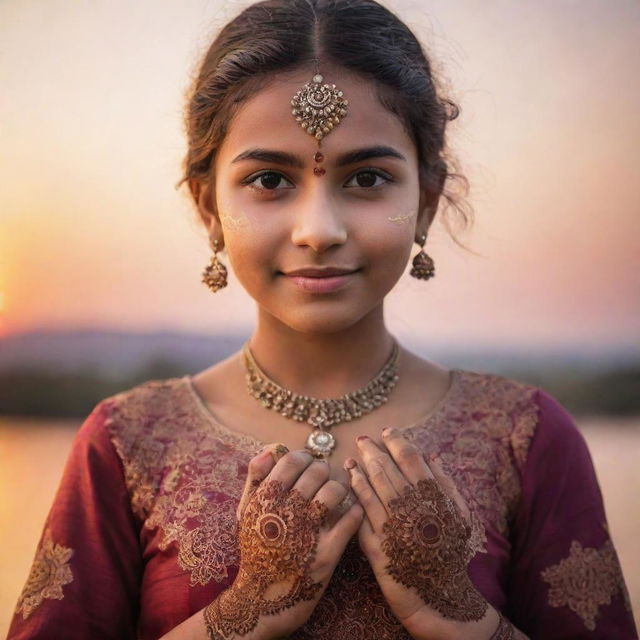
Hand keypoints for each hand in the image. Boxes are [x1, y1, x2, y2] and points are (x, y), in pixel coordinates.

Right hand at [204, 444, 363, 639]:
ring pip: (336, 491)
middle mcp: (286, 512)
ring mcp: (308, 533)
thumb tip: (270, 449)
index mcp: (266, 499)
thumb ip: (257, 477)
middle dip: (324, 472)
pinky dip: (354, 511)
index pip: (293, 459)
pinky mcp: (327, 554)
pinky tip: (349, 514)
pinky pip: (351, 519)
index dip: (305, 458)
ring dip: (340, 490)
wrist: (262, 599)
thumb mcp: (247, 511)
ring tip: (336, 497)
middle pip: (318, 471)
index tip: (308, 467)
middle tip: (324, 481)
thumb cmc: (257, 549)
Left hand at [345, 428, 489, 636]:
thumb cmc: (450, 554)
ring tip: (352, 458)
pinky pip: (361, 515)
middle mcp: (413, 509)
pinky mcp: (377, 547)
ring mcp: (393, 527)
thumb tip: (433, 454)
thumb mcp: (459, 516)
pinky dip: (354, 495)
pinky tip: (349, 484)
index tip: (388, 432)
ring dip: (360, 469)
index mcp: (433, 498)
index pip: (411, 458)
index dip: (397, 441)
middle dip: (373, 451)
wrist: (440, 598)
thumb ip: (446, 484)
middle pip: (387, 469)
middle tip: (363, 440)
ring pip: (372, 488)